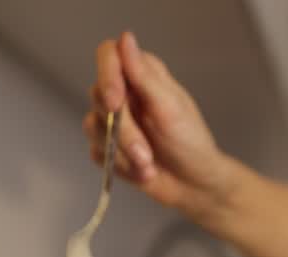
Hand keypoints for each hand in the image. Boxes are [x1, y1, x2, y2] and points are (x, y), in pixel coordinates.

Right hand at [85, 31, 234, 213]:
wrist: (194, 185)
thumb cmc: (191, 144)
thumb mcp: (170, 108)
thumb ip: (145, 76)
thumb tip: (126, 39)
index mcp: (142, 75)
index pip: (108, 55)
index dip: (107, 75)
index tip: (115, 102)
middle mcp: (125, 93)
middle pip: (99, 96)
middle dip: (123, 132)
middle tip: (145, 153)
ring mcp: (114, 121)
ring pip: (93, 127)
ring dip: (123, 153)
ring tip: (148, 165)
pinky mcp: (108, 147)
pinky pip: (97, 152)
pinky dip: (119, 166)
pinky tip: (141, 171)